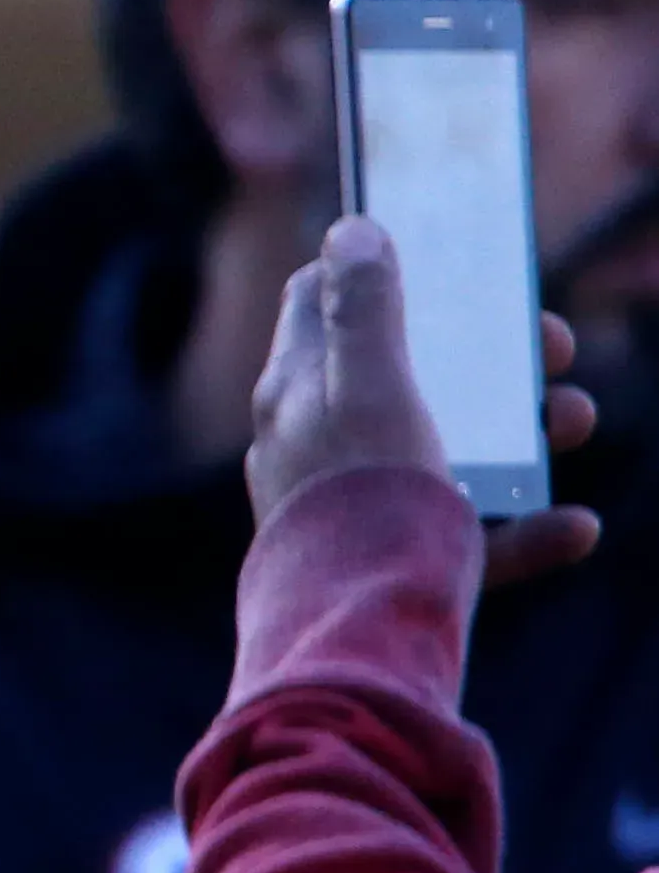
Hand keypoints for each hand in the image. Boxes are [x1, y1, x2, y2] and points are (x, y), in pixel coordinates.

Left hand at [249, 217, 600, 585]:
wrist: (352, 643)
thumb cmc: (358, 501)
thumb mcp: (365, 387)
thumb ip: (364, 309)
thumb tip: (354, 229)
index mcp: (298, 395)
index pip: (319, 306)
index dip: (379, 271)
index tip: (448, 262)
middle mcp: (322, 446)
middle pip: (411, 375)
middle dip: (493, 357)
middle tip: (551, 350)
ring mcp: (364, 506)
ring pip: (457, 451)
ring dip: (528, 434)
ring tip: (575, 422)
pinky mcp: (402, 566)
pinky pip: (477, 540)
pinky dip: (530, 530)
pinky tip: (574, 525)